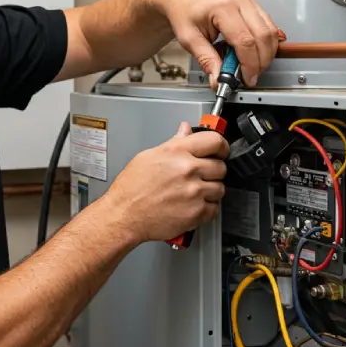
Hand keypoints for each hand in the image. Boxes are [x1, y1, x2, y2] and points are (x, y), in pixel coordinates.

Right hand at [105, 122, 228, 243]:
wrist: (124, 215)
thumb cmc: (131, 189)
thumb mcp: (148, 156)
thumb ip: (173, 143)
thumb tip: (185, 131)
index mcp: (177, 152)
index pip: (215, 141)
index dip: (221, 146)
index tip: (220, 151)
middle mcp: (188, 170)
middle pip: (220, 167)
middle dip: (213, 171)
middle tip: (200, 176)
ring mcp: (194, 192)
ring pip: (220, 188)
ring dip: (210, 191)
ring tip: (193, 192)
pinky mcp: (197, 213)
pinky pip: (214, 208)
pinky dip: (206, 208)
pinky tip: (191, 205)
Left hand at [155, 0, 281, 87]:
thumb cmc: (184, 12)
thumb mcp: (189, 40)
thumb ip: (206, 60)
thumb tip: (218, 79)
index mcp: (222, 8)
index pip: (245, 41)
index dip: (250, 64)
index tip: (247, 79)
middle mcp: (240, 1)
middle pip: (263, 36)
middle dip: (261, 61)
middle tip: (250, 76)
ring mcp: (249, 1)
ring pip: (270, 32)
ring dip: (266, 54)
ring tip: (252, 67)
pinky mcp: (253, 5)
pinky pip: (269, 26)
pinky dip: (267, 43)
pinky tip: (258, 53)